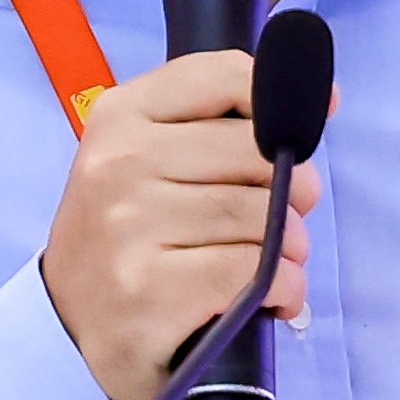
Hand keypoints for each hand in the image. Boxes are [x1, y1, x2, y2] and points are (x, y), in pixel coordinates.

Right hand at [37, 48, 319, 399]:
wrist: (77, 322)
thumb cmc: (131, 233)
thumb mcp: (148, 158)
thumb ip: (216, 122)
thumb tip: (322, 99)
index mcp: (120, 117)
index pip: (225, 76)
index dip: (277, 102)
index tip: (297, 132)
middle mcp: (118, 164)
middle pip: (254, 153)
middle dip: (292, 188)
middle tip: (285, 218)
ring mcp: (129, 227)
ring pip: (260, 216)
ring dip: (291, 245)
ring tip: (278, 260)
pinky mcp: (150, 290)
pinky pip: (255, 271)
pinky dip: (285, 285)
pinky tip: (272, 296)